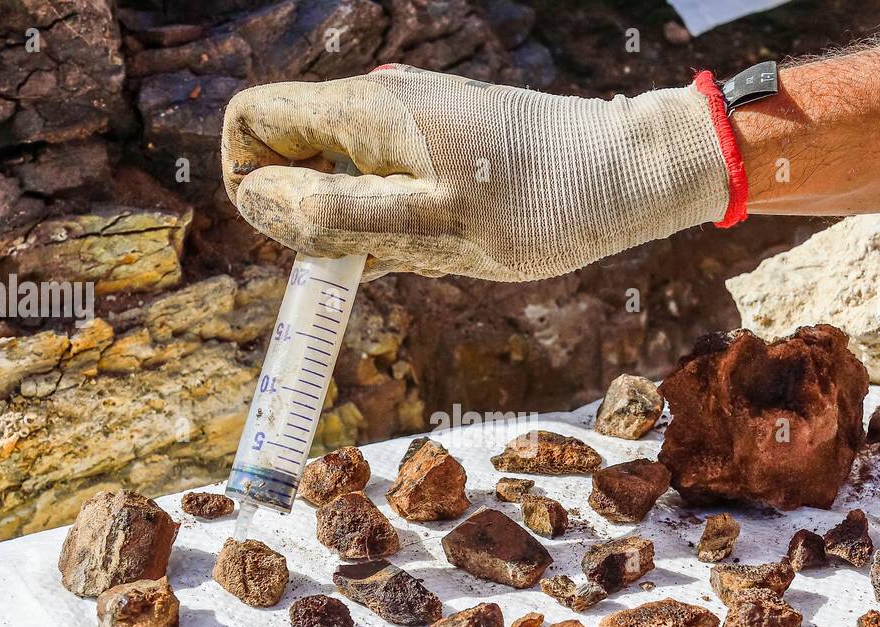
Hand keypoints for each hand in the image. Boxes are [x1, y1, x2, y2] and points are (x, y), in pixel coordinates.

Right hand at [222, 65, 743, 281]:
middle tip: (360, 261)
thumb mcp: (438, 224)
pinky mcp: (436, 163)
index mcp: (366, 112)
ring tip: (415, 255)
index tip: (293, 236)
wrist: (630, 178)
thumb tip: (264, 204)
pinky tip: (435, 253)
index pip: (254, 120)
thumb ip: (344, 216)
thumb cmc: (547, 199)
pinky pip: (379, 196)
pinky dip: (385, 233)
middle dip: (299, 217)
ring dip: (348, 232)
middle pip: (287, 156)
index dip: (249, 180)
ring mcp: (407, 138)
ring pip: (333, 183)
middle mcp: (378, 115)